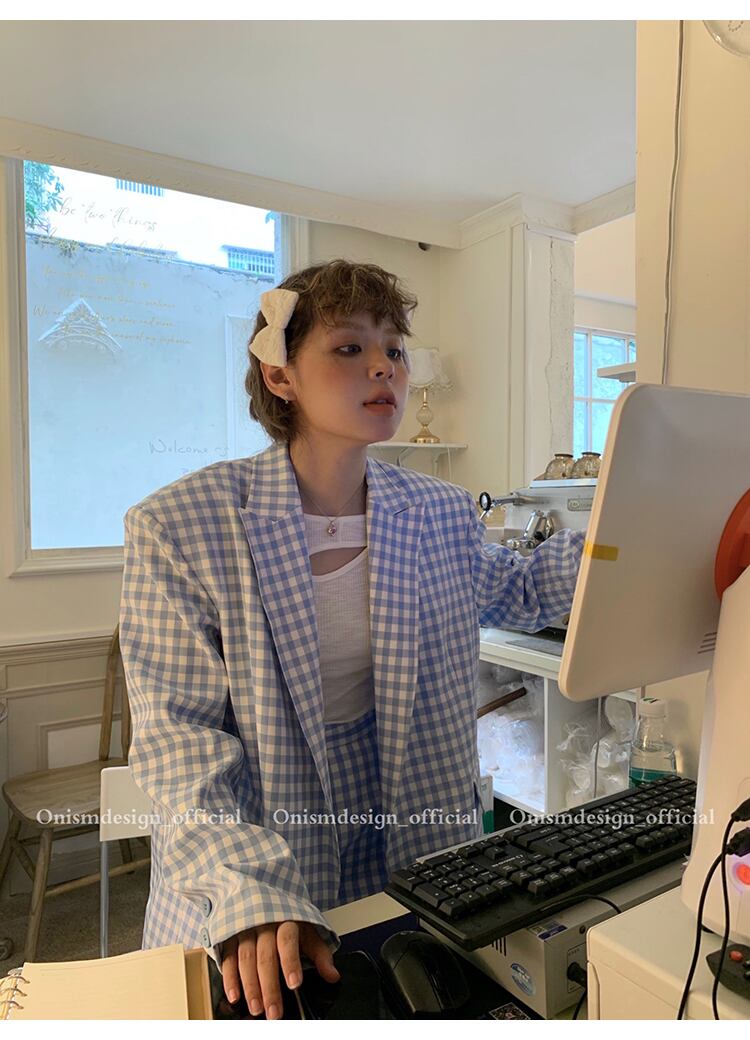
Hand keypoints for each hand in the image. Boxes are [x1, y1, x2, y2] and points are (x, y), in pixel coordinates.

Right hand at [221, 920, 339, 1019]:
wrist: (265, 897)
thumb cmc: (289, 920)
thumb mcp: (308, 932)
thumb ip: (320, 954)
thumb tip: (333, 976)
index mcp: (285, 920)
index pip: (287, 941)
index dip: (290, 962)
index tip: (294, 983)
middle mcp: (263, 923)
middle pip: (265, 956)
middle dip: (269, 986)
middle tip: (274, 1011)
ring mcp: (245, 929)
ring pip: (245, 959)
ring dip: (250, 986)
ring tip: (256, 1008)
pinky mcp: (230, 936)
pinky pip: (228, 958)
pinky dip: (229, 979)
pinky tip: (234, 996)